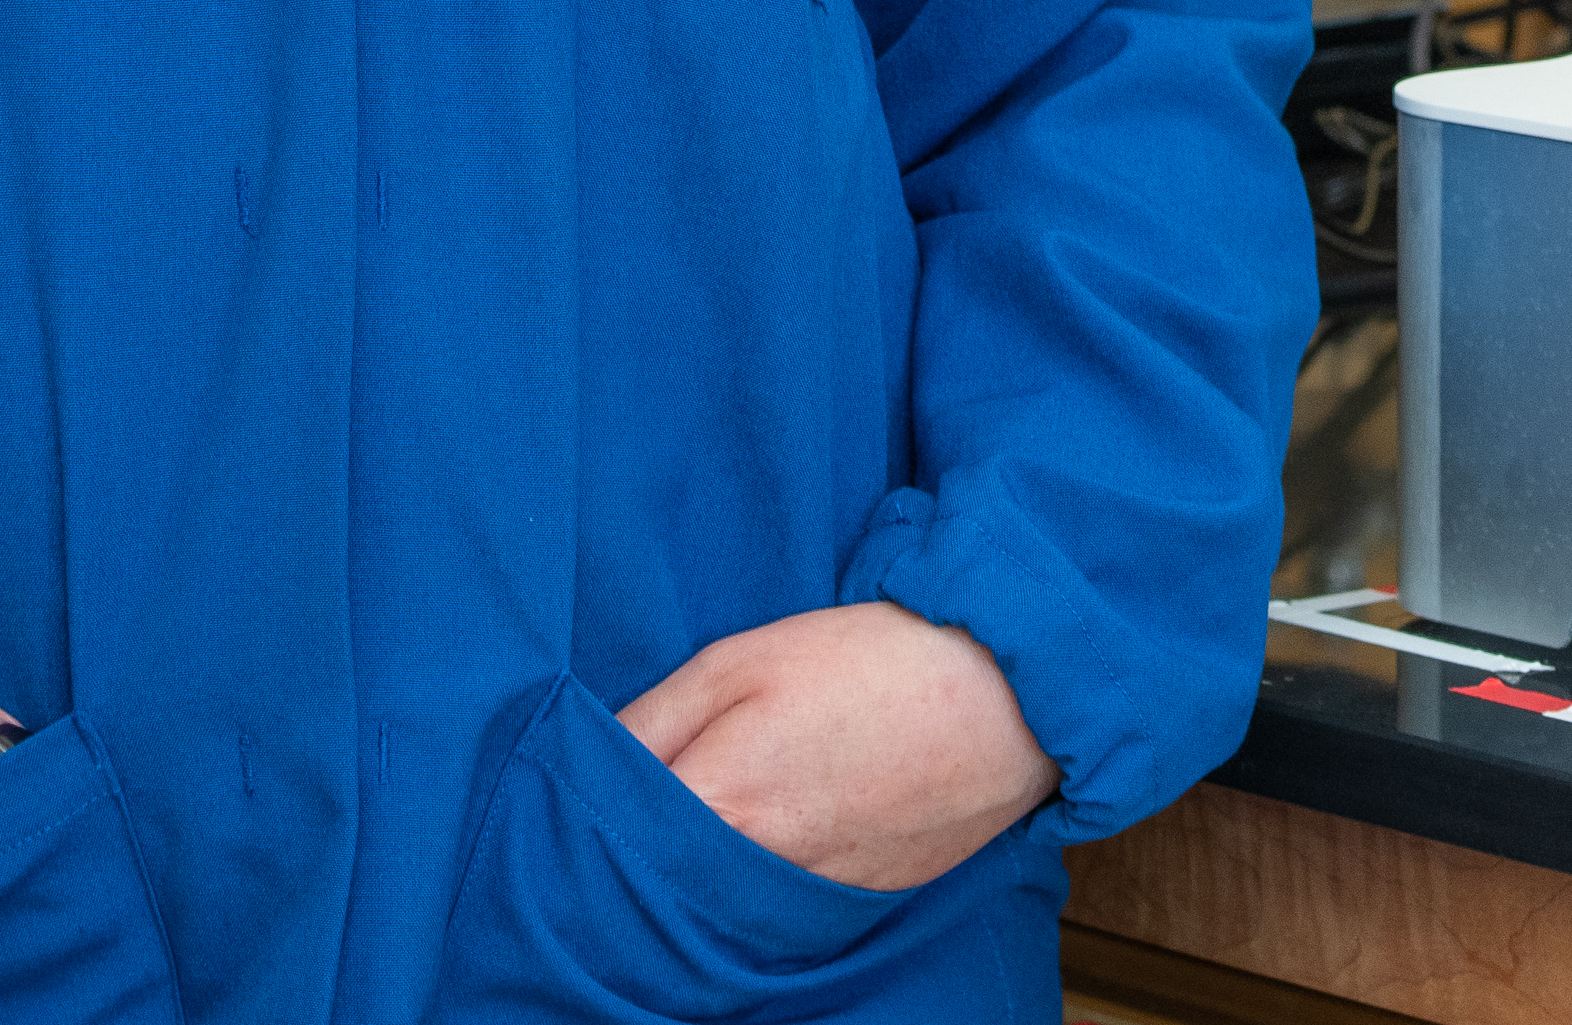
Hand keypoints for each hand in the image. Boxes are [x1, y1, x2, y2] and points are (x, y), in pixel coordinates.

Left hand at [616, 601, 1053, 890]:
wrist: (1006, 698)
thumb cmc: (869, 661)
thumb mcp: (738, 660)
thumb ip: (650, 722)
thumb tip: (583, 768)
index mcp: (719, 804)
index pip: (608, 847)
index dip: (580, 824)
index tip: (564, 807)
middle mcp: (757, 874)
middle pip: (657, 890)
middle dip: (629, 858)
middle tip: (626, 813)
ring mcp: (810, 901)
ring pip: (717, 907)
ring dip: (697, 873)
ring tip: (713, 813)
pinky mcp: (853, 909)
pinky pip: (777, 910)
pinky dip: (760, 881)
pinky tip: (774, 833)